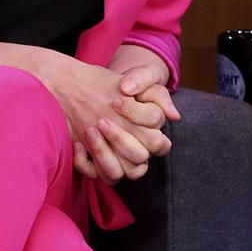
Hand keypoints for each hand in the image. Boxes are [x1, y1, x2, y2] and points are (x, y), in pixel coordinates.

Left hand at [70, 69, 179, 183]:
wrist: (97, 87)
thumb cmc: (126, 82)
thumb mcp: (142, 75)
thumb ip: (153, 87)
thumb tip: (173, 115)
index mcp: (154, 131)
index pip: (157, 139)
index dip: (137, 118)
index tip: (117, 100)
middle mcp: (141, 150)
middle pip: (139, 158)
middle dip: (119, 139)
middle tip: (101, 120)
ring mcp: (121, 160)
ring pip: (119, 173)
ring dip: (103, 153)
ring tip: (90, 130)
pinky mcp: (101, 165)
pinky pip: (97, 176)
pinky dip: (85, 163)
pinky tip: (78, 143)